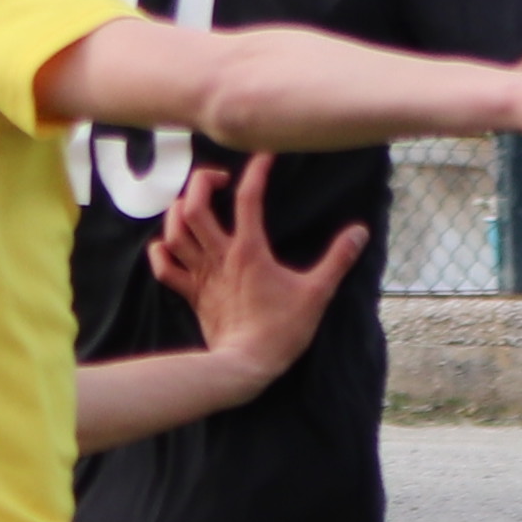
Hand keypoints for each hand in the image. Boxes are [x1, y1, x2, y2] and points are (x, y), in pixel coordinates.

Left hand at [153, 155, 364, 387]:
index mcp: (250, 250)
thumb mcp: (317, 293)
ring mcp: (202, 275)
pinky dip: (161, 250)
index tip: (265, 157)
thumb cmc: (282, 330)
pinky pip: (164, 267)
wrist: (246, 365)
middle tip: (218, 178)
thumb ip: (338, 260)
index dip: (256, 171)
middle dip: (201, 183)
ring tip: (192, 203)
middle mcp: (220, 256)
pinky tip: (169, 243)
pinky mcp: (192, 293)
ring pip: (175, 231)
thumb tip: (360, 232)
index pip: (249, 198)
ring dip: (178, 211)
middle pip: (194, 206)